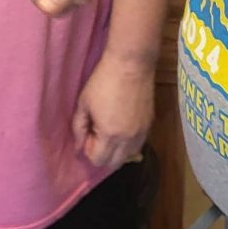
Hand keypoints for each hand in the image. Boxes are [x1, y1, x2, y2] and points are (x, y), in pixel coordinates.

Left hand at [73, 56, 153, 171]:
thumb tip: (77, 147)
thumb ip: (78, 128)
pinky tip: (121, 126)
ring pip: (128, 156)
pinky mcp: (150, 125)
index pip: (98, 161)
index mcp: (110, 135)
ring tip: (109, 130)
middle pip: (114, 163)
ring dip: (116, 150)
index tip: (87, 133)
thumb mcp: (84, 104)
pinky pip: (138, 145)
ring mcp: (142, 133)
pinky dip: (128, 143)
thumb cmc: (103, 82)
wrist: (131, 65)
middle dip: (102, 154)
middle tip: (96, 133)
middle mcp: (128, 139)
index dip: (89, 150)